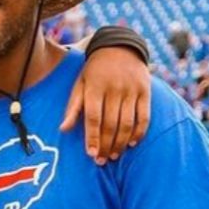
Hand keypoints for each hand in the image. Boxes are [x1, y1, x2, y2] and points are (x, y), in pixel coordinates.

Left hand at [61, 46, 150, 164]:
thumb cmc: (94, 71)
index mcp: (95, 87)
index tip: (91, 154)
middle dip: (106, 145)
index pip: (93, 117)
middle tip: (101, 161)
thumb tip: (63, 130)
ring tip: (114, 155)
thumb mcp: (80, 84)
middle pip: (110, 123)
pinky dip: (139, 132)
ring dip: (121, 142)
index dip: (92, 137)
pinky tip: (132, 143)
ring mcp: (131, 90)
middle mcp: (114, 89)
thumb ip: (73, 107)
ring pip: (127, 123)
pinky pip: (144, 116)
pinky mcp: (145, 91)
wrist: (119, 47)